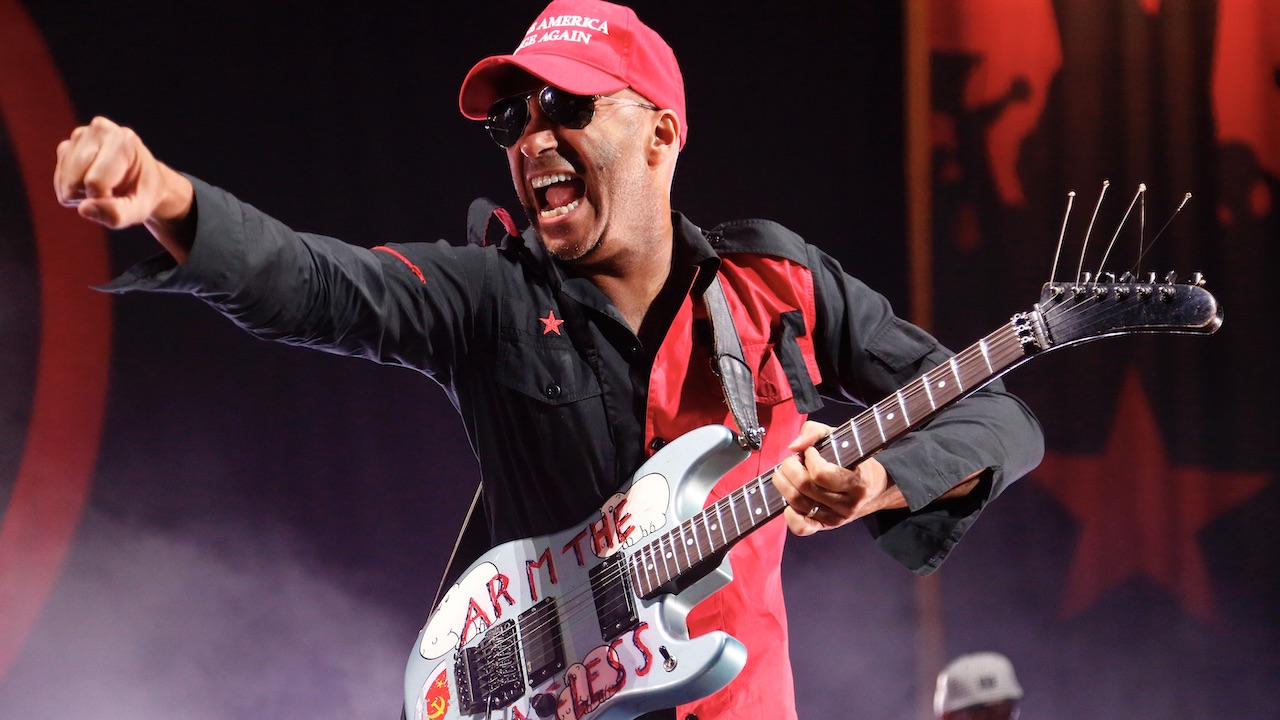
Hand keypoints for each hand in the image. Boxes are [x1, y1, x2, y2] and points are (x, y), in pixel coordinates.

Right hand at [54, 116, 193, 258]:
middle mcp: (99, 130)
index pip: (95, 182)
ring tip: (104, 185)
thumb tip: (83, 209)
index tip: (121, 194)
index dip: (104, 199)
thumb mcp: (139, 210)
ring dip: (81, 194)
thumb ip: (116, 214)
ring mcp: (80, 135)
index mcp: (123, 141)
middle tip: (112, 190)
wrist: (141, 179)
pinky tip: (90, 182)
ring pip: (64, 181)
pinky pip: (58, 181)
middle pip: (74, 181)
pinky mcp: (67, 146)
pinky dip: (72, 190)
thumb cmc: (142, 194)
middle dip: (90, 195)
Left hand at [772, 420, 905, 535]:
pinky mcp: (824, 526)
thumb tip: (794, 446)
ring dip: (784, 484)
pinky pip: (800, 527)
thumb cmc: (855, 461)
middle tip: (793, 460)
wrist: (874, 489)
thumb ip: (816, 432)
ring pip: (797, 503)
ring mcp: (835, 518)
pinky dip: (789, 514)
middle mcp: (847, 504)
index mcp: (857, 483)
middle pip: (804, 487)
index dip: (809, 458)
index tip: (811, 452)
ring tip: (789, 474)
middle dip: (789, 468)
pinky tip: (790, 499)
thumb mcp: (841, 438)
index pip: (821, 474)